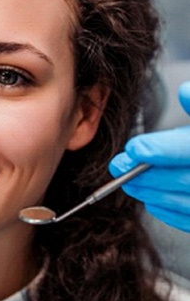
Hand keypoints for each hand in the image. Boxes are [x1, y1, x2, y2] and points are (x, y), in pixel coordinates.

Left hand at [109, 82, 189, 231]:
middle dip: (146, 174)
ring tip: (127, 181)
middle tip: (118, 166)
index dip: (160, 149)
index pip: (188, 150)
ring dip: (151, 192)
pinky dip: (166, 210)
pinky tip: (150, 197)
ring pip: (185, 202)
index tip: (133, 147)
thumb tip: (184, 91)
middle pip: (184, 180)